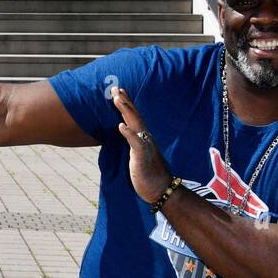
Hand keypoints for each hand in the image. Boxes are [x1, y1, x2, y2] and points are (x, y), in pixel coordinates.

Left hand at [112, 86, 173, 204]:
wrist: (161, 189)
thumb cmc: (148, 174)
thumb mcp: (138, 155)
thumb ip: (134, 143)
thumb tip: (127, 133)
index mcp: (143, 137)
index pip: (133, 117)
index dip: (126, 104)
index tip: (119, 91)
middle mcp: (145, 138)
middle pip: (134, 116)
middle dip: (124, 101)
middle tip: (116, 88)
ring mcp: (144, 146)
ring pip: (135, 124)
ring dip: (126, 111)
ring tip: (117, 99)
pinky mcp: (142, 156)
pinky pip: (136, 143)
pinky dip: (128, 133)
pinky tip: (121, 125)